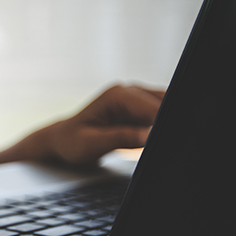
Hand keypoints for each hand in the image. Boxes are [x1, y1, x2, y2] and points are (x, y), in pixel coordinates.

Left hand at [43, 84, 164, 165]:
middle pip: (165, 103)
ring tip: (155, 142)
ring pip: (166, 107)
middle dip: (169, 122)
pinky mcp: (140, 109)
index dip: (164, 122)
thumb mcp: (93, 144)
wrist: (64, 141)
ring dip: (165, 125)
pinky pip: (160, 115)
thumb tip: (148, 135)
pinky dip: (161, 127)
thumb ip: (121, 138)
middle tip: (169, 143)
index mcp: (116, 95)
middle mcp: (128, 91)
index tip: (171, 138)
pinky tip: (152, 140)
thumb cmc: (73, 142)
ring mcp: (136, 99)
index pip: (152, 106)